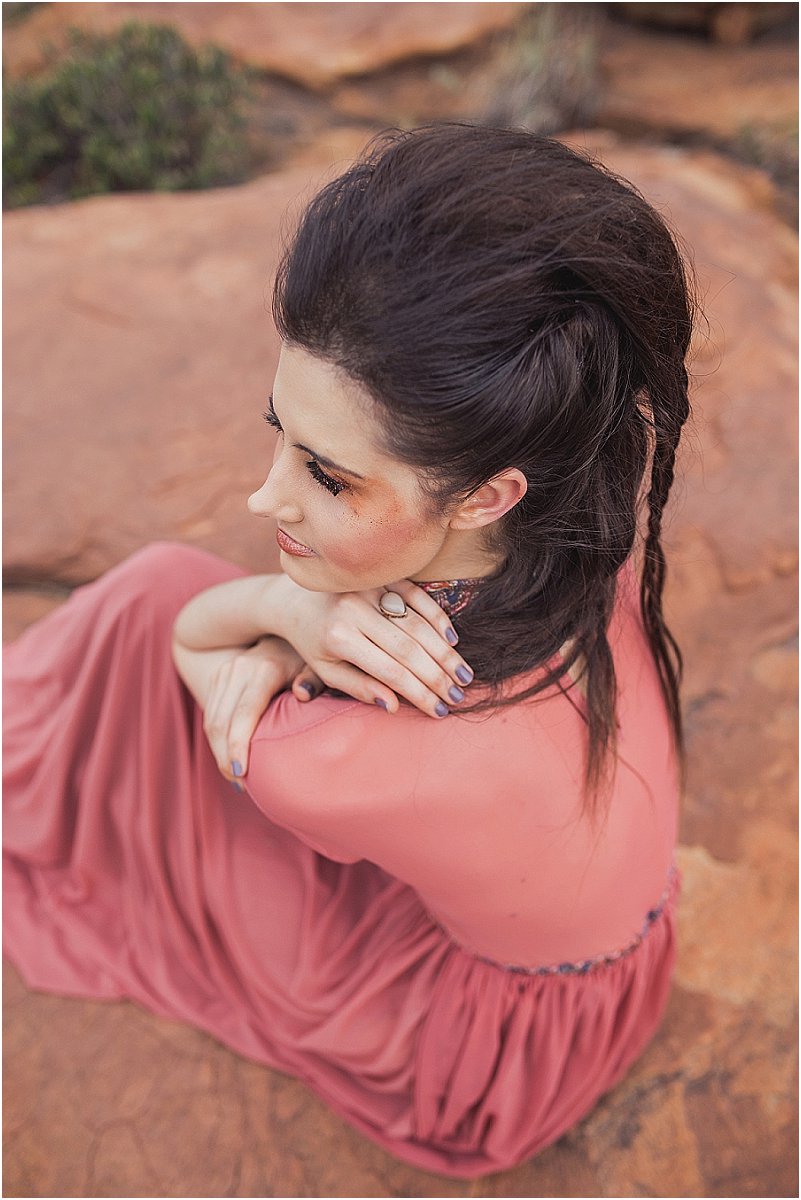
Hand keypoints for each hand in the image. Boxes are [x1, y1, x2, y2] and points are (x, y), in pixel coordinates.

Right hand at [203, 635, 308, 780]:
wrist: (287, 631)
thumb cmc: (309, 657)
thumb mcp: (319, 666)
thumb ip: (315, 680)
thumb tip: (303, 694)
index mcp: (264, 669)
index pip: (244, 713)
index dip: (238, 746)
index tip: (242, 774)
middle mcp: (239, 669)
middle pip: (220, 722)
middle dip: (225, 757)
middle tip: (240, 784)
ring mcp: (226, 672)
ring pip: (212, 720)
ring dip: (219, 751)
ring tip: (236, 777)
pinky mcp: (219, 677)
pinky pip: (211, 714)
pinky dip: (216, 739)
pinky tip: (229, 757)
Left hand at [278, 577, 474, 718]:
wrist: (295, 599)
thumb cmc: (312, 642)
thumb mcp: (327, 670)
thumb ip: (358, 687)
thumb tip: (393, 705)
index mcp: (340, 637)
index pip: (390, 671)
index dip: (418, 693)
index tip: (439, 710)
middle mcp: (355, 609)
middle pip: (409, 649)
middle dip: (438, 676)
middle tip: (459, 697)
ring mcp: (370, 589)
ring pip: (418, 624)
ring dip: (445, 652)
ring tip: (463, 676)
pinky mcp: (382, 577)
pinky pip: (418, 597)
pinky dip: (437, 618)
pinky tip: (452, 641)